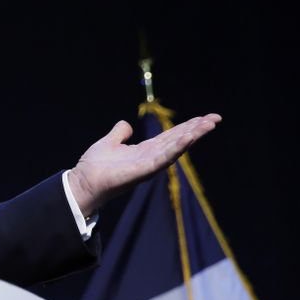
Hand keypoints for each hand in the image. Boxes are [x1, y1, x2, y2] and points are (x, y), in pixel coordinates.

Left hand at [67, 114, 220, 216]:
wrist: (83, 182)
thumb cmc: (95, 166)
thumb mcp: (109, 142)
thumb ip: (120, 133)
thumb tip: (127, 124)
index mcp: (146, 150)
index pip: (171, 136)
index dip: (187, 127)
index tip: (204, 118)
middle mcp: (152, 157)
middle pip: (179, 140)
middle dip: (197, 129)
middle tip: (215, 118)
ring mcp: (150, 165)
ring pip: (176, 148)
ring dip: (193, 136)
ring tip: (208, 124)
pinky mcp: (144, 170)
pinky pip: (164, 158)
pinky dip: (177, 147)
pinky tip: (189, 137)